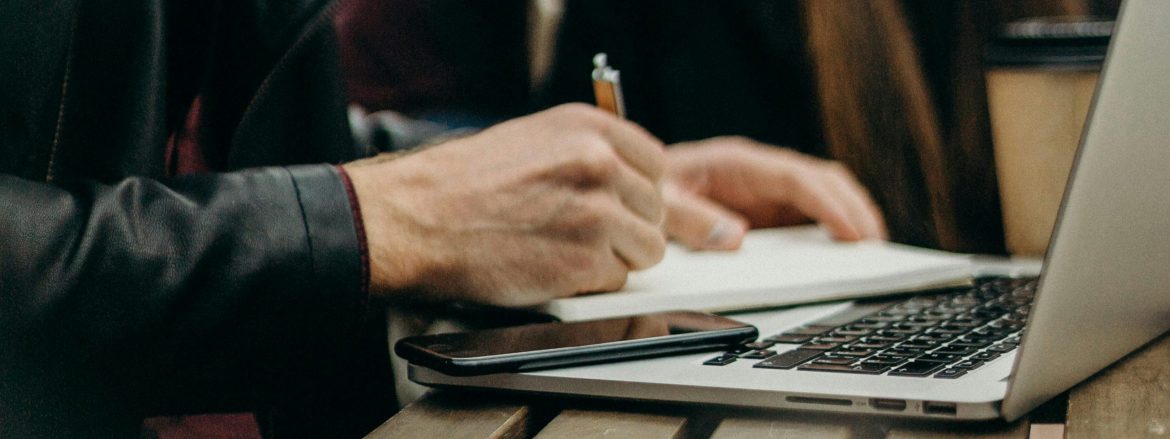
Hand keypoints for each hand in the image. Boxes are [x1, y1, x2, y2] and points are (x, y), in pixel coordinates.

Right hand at [343, 104, 666, 305]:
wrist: (417, 219)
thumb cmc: (464, 184)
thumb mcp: (536, 141)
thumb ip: (591, 155)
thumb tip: (638, 185)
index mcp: (590, 127)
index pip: (654, 164)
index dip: (636, 191)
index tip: (617, 204)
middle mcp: (600, 162)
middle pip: (655, 209)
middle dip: (626, 227)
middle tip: (578, 233)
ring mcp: (598, 212)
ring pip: (647, 248)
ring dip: (614, 257)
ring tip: (564, 250)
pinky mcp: (587, 260)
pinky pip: (618, 280)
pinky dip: (589, 283)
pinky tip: (550, 267)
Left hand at [663, 136, 885, 249]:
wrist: (631, 189)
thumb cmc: (646, 194)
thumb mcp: (661, 208)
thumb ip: (692, 220)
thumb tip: (736, 238)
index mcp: (735, 161)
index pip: (794, 177)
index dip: (827, 204)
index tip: (851, 231)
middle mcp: (756, 170)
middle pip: (820, 179)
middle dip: (851, 208)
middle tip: (874, 245)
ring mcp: (764, 187)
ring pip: (821, 191)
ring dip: (849, 214)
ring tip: (871, 248)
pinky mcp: (765, 207)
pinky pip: (808, 211)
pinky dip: (832, 226)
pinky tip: (845, 250)